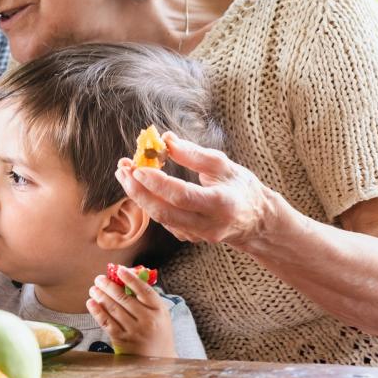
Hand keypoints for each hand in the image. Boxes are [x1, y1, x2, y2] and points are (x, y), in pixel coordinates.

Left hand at [86, 266, 175, 356]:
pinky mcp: (122, 340)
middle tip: (99, 278)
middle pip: (124, 299)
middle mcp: (147, 321)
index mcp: (159, 311)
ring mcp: (134, 331)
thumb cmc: (158, 332)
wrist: (159, 360)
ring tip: (94, 289)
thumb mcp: (161, 314)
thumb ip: (147, 297)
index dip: (131, 279)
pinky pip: (107, 323)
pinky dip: (97, 311)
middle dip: (109, 286)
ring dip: (101, 296)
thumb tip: (129, 276)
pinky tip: (91, 303)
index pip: (144, 291)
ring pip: (113, 309)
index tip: (119, 270)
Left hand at [115, 133, 277, 248]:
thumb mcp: (223, 164)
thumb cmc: (240, 187)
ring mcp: (199, 235)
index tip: (138, 168)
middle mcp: (210, 225)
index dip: (158, 183)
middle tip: (122, 170)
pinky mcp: (190, 238)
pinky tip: (141, 187)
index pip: (183, 196)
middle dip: (139, 192)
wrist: (256, 220)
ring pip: (161, 219)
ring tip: (124, 173)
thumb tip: (166, 140)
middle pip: (165, 212)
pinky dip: (150, 204)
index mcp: (222, 203)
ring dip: (139, 196)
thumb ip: (193, 154)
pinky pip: (165, 221)